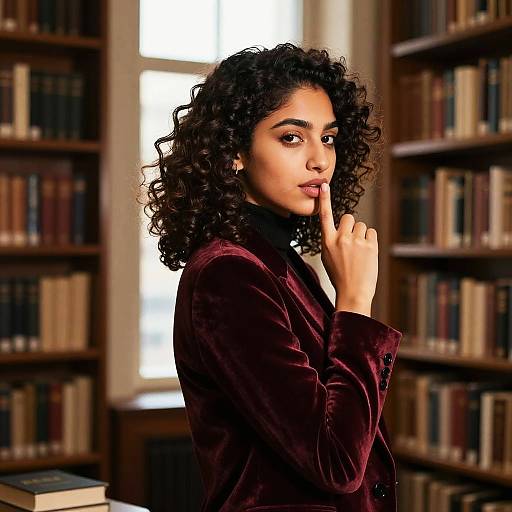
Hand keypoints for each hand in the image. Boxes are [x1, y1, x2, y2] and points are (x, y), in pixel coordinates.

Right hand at [318, 182, 377, 314]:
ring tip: (359, 253)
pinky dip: (371, 240)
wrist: (353, 293)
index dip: (324, 200)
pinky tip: (367, 253)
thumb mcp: (327, 257)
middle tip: (351, 242)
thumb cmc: (340, 276)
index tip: (324, 185)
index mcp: (327, 242)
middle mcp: (341, 239)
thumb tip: (340, 228)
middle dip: (351, 226)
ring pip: (362, 226)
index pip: (324, 216)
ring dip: (362, 236)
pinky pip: (372, 232)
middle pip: (348, 218)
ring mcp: (356, 241)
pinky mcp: (370, 246)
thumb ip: (331, 240)